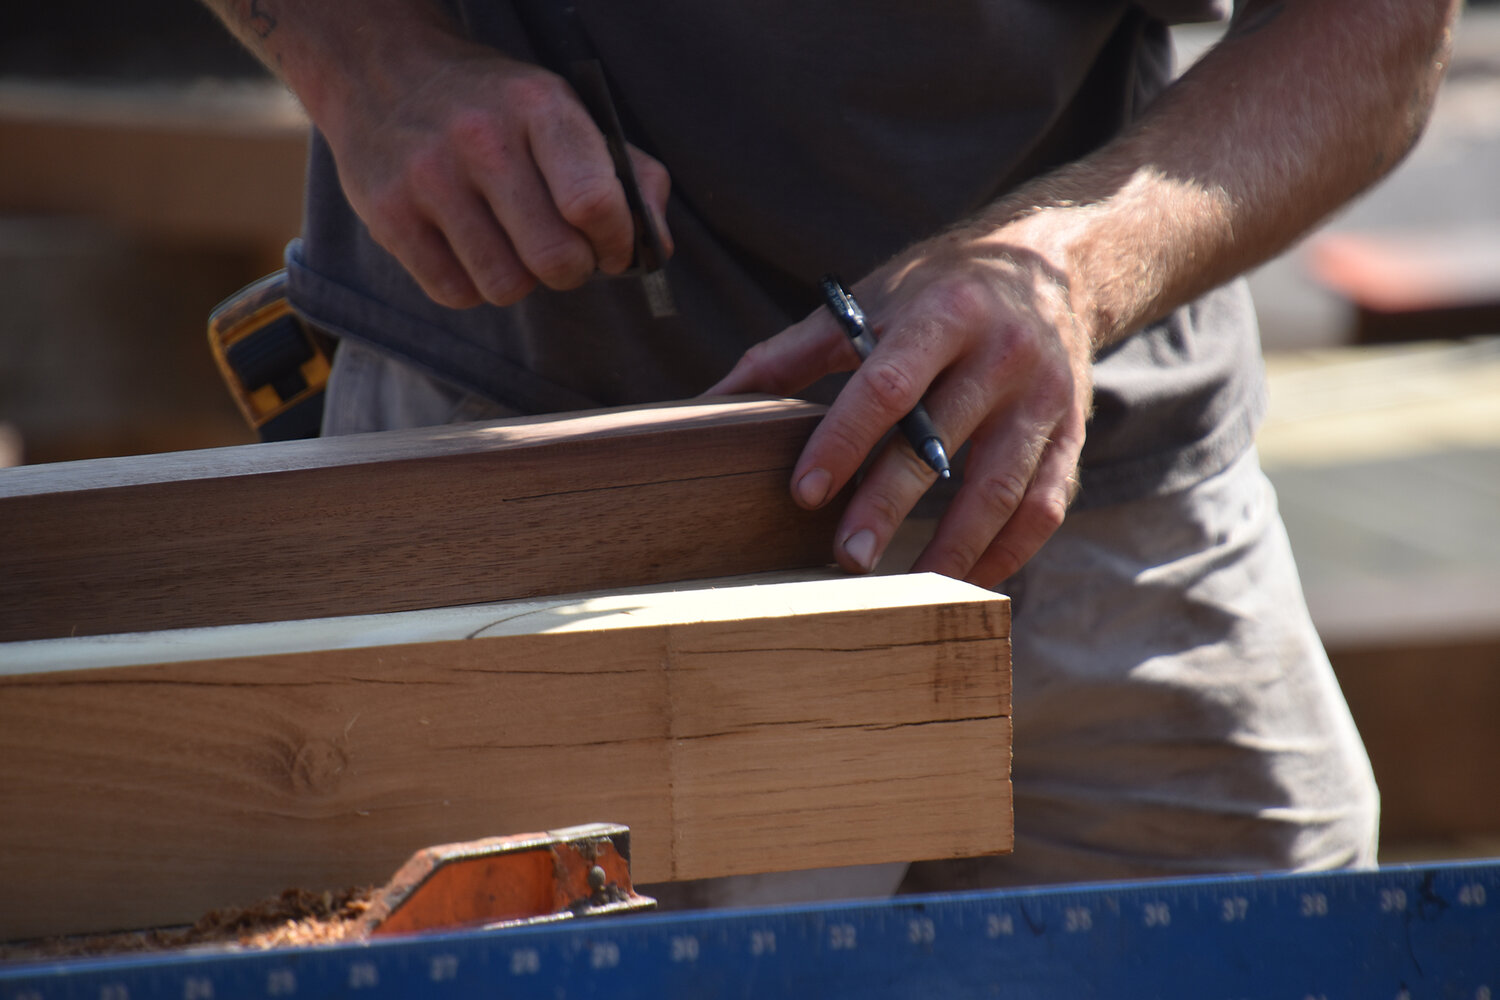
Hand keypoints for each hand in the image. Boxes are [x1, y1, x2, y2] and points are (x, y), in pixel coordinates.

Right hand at [319, 34, 671, 308]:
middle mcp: (480, 139)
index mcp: (538, 107)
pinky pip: (456, 293)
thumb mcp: (563, 112)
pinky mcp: (389, 216)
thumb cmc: (495, 107)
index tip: (611, 248)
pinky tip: (469, 246)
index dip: (615, 242)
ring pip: (506, 286)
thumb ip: (625, 175)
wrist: (385, 71)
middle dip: (571, 270)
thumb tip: (656, 249)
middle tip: (562, 253)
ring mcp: (428, 178)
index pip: (594, 202)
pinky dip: (472, 284)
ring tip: (510, 244)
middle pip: (554, 259)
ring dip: (520, 279)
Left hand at [708, 227, 1092, 588]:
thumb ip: (791, 354)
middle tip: (846, 561)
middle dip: (890, 507)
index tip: (805, 493)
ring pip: (1000, 490)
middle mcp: (1002, 356)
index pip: (889, 385)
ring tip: (907, 592)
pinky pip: (1042, 508)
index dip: (845, 441)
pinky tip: (962, 582)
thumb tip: (709, 403)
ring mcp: (1044, 400)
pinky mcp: (1071, 435)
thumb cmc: (938, 290)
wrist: (1054, 266)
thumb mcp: (870, 301)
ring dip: (953, 547)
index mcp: (944, 314)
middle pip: (941, 446)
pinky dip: (1004, 553)